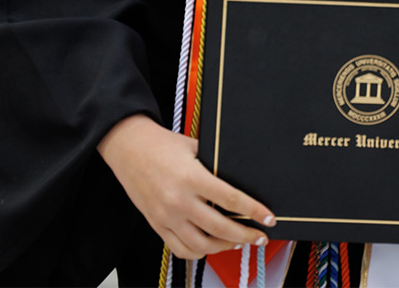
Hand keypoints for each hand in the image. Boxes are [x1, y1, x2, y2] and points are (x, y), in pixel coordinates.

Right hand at [97, 114, 276, 259]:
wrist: (129, 149)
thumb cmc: (163, 145)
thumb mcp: (194, 147)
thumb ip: (215, 164)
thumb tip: (239, 177)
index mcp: (192, 178)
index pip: (231, 200)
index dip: (254, 211)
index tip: (269, 218)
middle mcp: (179, 201)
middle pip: (220, 228)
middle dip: (246, 235)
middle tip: (260, 236)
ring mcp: (167, 217)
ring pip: (202, 245)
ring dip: (225, 247)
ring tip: (238, 241)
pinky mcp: (157, 226)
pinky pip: (181, 249)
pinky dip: (199, 253)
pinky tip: (211, 247)